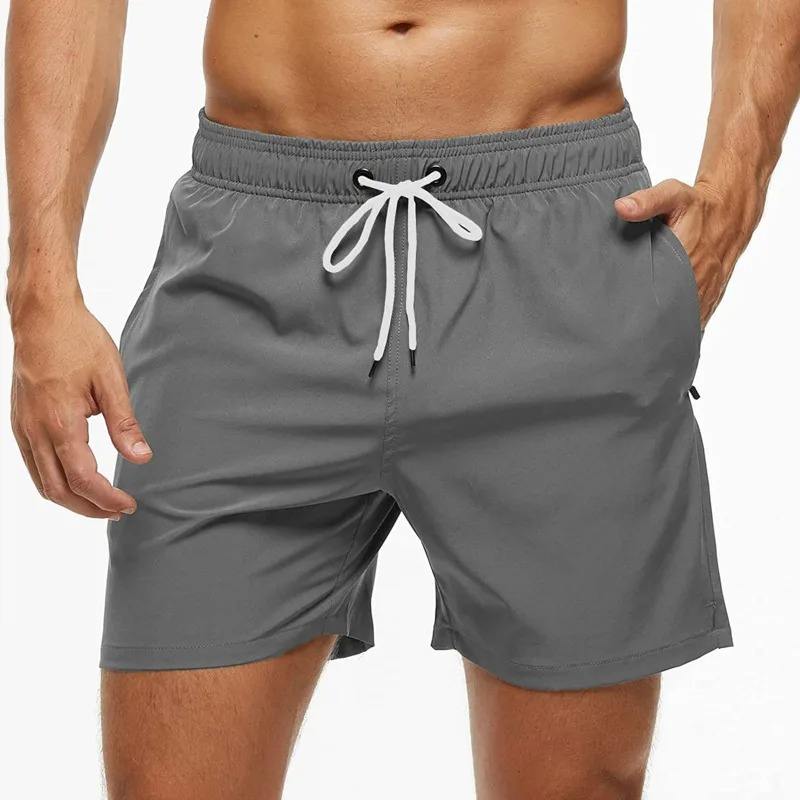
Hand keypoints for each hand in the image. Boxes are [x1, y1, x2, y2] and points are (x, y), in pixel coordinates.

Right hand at [10, 294, 151, 518]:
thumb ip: (124, 423)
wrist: (41, 315)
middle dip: (89, 507)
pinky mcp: (18, 422)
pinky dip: (54, 482)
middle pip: (59, 490)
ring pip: (42, 482)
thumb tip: (141, 457)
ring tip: (101, 501)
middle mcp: (34, 431)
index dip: (107, 498)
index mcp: (59, 422)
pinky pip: (33, 465)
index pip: (83, 478)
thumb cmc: (78, 340)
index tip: (129, 504)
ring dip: (71, 499)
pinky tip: (76, 479)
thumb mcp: (111, 379)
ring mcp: (21, 427)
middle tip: (118, 509)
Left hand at [614, 179, 751, 326]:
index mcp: (685, 261)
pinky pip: (693, 320)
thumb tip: (622, 208)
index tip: (621, 311)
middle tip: (624, 324)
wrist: (728, 213)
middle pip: (667, 313)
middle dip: (647, 321)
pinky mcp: (710, 297)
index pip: (657, 294)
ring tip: (639, 330)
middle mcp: (698, 281)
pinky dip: (678, 325)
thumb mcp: (672, 196)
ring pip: (681, 320)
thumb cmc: (697, 205)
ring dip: (663, 326)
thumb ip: (647, 201)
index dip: (638, 305)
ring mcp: (705, 292)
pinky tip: (660, 328)